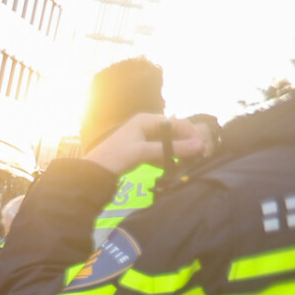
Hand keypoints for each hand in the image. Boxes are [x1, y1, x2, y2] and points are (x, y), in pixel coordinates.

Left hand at [84, 113, 211, 176]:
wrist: (92, 174)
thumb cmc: (114, 157)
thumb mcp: (143, 151)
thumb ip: (171, 149)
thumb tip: (199, 146)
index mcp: (145, 120)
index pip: (176, 123)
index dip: (191, 134)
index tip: (202, 148)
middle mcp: (145, 126)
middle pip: (173, 133)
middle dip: (186, 144)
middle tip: (199, 157)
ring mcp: (142, 139)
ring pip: (167, 145)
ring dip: (177, 154)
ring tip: (186, 164)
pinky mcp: (140, 152)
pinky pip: (159, 154)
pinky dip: (166, 160)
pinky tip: (171, 168)